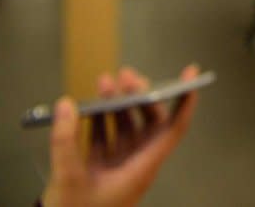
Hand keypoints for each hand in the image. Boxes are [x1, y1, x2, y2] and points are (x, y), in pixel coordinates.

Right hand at [42, 64, 200, 206]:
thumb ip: (66, 140)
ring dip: (117, 104)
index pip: (174, 129)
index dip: (185, 101)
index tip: (189, 75)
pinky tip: (90, 106)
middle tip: (125, 76)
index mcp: (143, 168)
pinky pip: (107, 137)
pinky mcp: (101, 168)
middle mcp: (137, 163)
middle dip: (140, 95)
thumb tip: (66, 105)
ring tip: (105, 82)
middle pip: (149, 122)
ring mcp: (119, 165)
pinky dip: (100, 120)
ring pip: (126, 127)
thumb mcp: (70, 178)